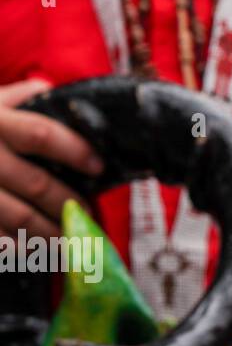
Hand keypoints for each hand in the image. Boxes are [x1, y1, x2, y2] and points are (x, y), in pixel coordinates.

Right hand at [0, 78, 102, 239]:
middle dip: (69, 203)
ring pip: (18, 216)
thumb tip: (59, 93)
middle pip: (36, 183)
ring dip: (51, 231)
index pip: (41, 135)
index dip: (74, 151)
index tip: (98, 167)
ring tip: (72, 238)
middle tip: (89, 214)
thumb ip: (25, 97)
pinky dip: (19, 248)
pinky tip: (36, 252)